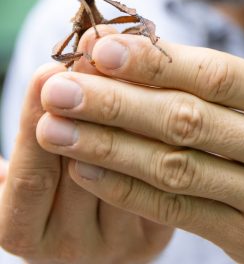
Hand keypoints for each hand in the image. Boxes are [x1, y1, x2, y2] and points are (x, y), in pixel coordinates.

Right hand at [0, 54, 171, 263]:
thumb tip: (59, 66)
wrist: (95, 211)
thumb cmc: (51, 165)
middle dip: (95, 101)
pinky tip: (168, 86)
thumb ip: (42, 118)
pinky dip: (162, 128)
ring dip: (137, 106)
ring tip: (136, 58)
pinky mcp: (154, 237)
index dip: (38, 119)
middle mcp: (69, 249)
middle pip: (84, 170)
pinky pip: (163, 176)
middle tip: (99, 52)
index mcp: (23, 231)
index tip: (50, 70)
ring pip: (131, 170)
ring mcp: (116, 248)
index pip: (32, 176)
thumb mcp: (36, 150)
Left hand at [36, 28, 243, 263]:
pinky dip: (127, 189)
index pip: (216, 75)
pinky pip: (177, 210)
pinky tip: (88, 169)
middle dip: (115, 101)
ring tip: (57, 128)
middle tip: (58, 86)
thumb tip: (147, 52)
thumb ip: (232, 80)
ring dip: (108, 146)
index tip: (99, 47)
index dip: (153, 61)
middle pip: (186, 119)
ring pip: (173, 166)